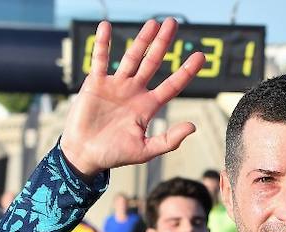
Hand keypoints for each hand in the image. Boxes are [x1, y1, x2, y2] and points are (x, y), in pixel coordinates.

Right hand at [60, 19, 204, 177]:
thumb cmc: (115, 154)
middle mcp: (134, 92)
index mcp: (148, 106)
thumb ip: (169, 140)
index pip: (172, 85)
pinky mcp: (96, 83)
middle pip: (153, 62)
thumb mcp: (146, 150)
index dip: (186, 71)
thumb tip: (193, 126)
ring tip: (153, 23)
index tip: (200, 56)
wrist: (85, 155)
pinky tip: (106, 27)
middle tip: (174, 23)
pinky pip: (100, 59)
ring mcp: (116, 85)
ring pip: (132, 57)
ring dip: (142, 40)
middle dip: (163, 44)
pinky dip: (103, 44)